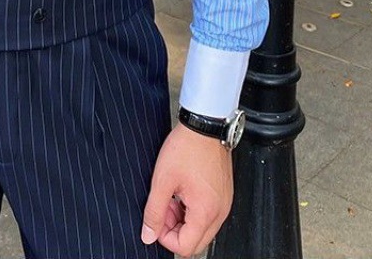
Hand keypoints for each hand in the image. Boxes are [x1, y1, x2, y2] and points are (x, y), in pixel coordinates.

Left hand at [141, 121, 232, 257]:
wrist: (204, 124)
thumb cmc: (187, 147)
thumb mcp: (162, 180)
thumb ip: (154, 211)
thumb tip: (148, 235)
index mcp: (206, 211)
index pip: (186, 248)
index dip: (165, 238)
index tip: (156, 219)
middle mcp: (220, 211)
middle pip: (195, 241)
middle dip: (174, 229)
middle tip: (163, 207)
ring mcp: (224, 203)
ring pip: (201, 228)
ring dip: (182, 219)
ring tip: (171, 195)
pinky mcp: (223, 194)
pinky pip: (208, 214)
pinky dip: (192, 209)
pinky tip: (182, 191)